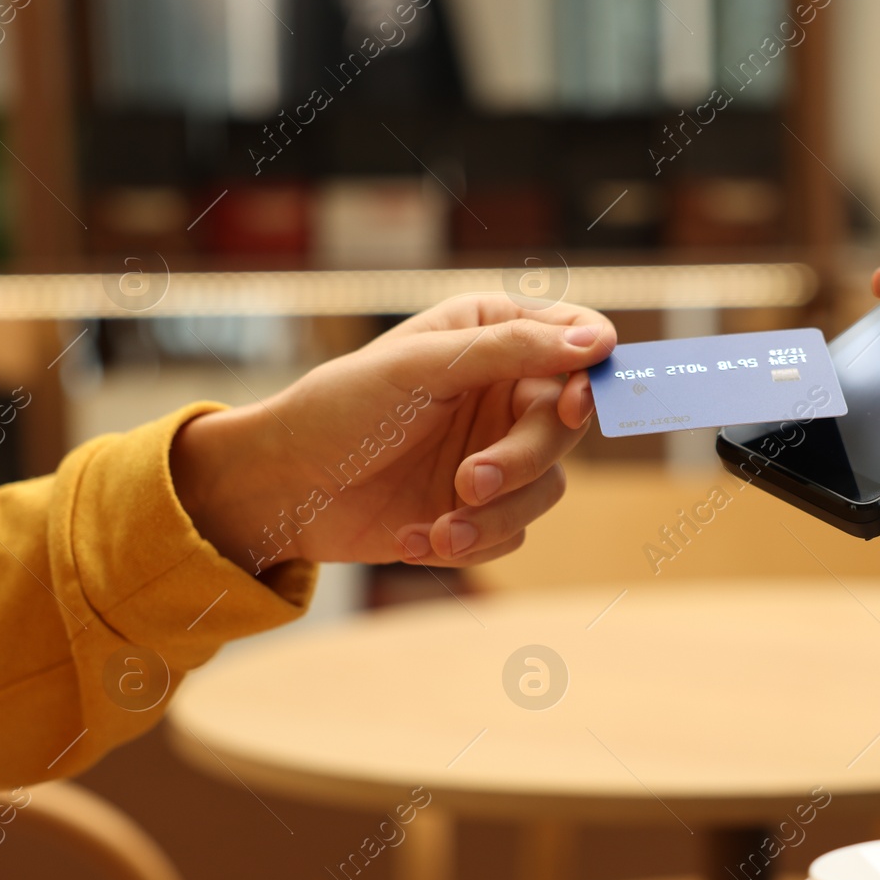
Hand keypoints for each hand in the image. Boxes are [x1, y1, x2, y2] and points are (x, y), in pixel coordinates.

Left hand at [170, 294, 616, 573]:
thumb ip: (512, 349)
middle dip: (522, 461)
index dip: (589, 372)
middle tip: (470, 481)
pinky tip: (411, 537)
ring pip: (547, 489)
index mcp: (494, 336)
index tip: (576, 401)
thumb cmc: (340, 408)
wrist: (281, 491)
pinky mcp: (480, 512)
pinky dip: (466, 542)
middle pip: (566, 427)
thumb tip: (598, 340)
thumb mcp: (422, 367)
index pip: (575, 341)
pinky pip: (511, 534)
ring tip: (441, 528)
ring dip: (495, 515)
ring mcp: (496, 454)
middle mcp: (504, 393)